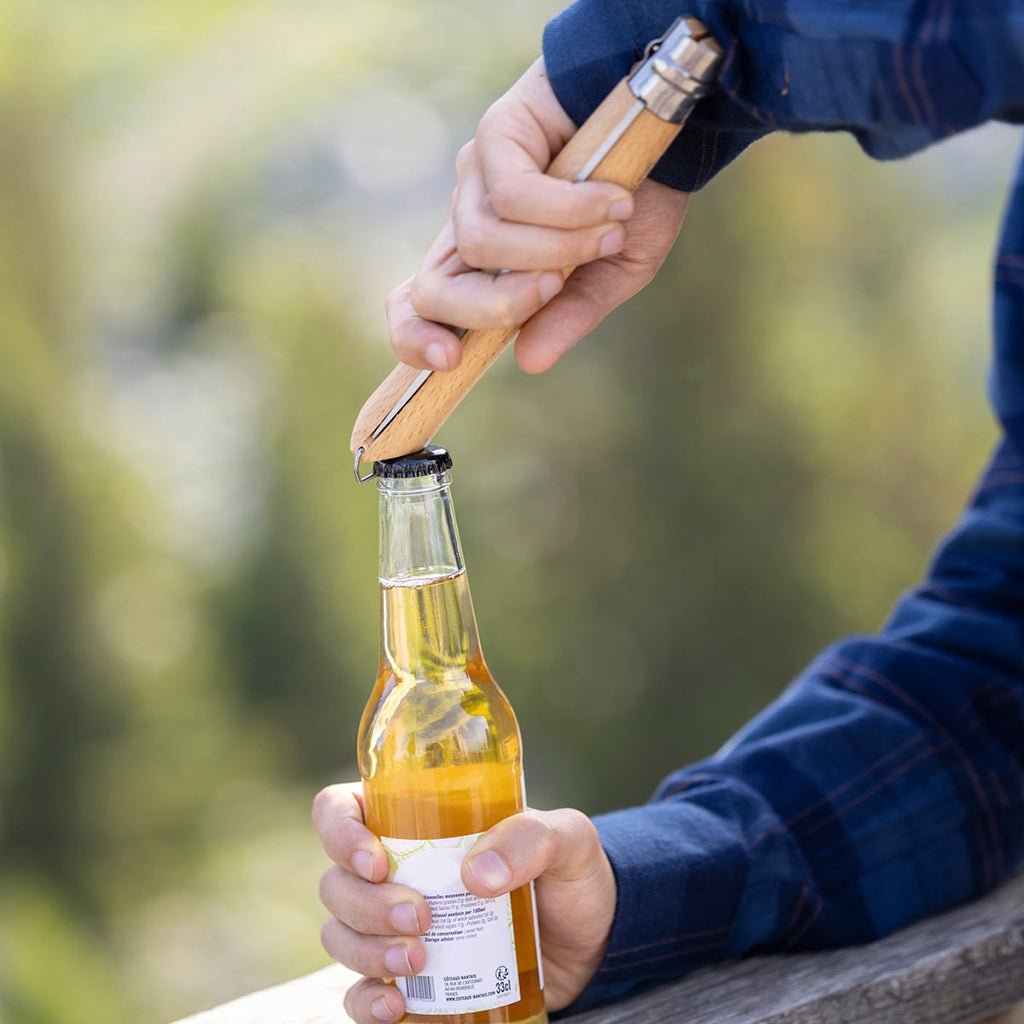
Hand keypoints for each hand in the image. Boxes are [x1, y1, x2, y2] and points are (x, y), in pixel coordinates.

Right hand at [313, 782, 616, 1022]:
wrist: (592, 942)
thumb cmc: (569, 873)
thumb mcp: (566, 840)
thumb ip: (530, 840)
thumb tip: (477, 876)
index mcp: (414, 818)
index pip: (340, 810)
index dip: (340, 833)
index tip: (376, 862)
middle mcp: (393, 870)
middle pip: (336, 883)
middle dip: (367, 906)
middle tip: (420, 918)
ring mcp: (393, 927)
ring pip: (340, 936)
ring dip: (368, 953)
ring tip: (418, 962)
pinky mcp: (407, 979)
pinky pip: (357, 994)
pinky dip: (365, 1003)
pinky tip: (397, 1008)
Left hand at [387, 58, 688, 374]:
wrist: (671, 126)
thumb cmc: (638, 200)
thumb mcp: (613, 273)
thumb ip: (571, 315)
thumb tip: (528, 362)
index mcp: (487, 267)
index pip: (419, 306)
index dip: (415, 337)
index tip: (450, 361)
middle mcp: (471, 222)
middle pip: (432, 288)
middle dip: (491, 307)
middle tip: (552, 289)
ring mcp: (477, 178)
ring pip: (479, 242)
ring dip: (551, 251)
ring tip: (607, 233)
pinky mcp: (496, 135)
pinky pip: (512, 194)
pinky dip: (566, 210)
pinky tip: (610, 201)